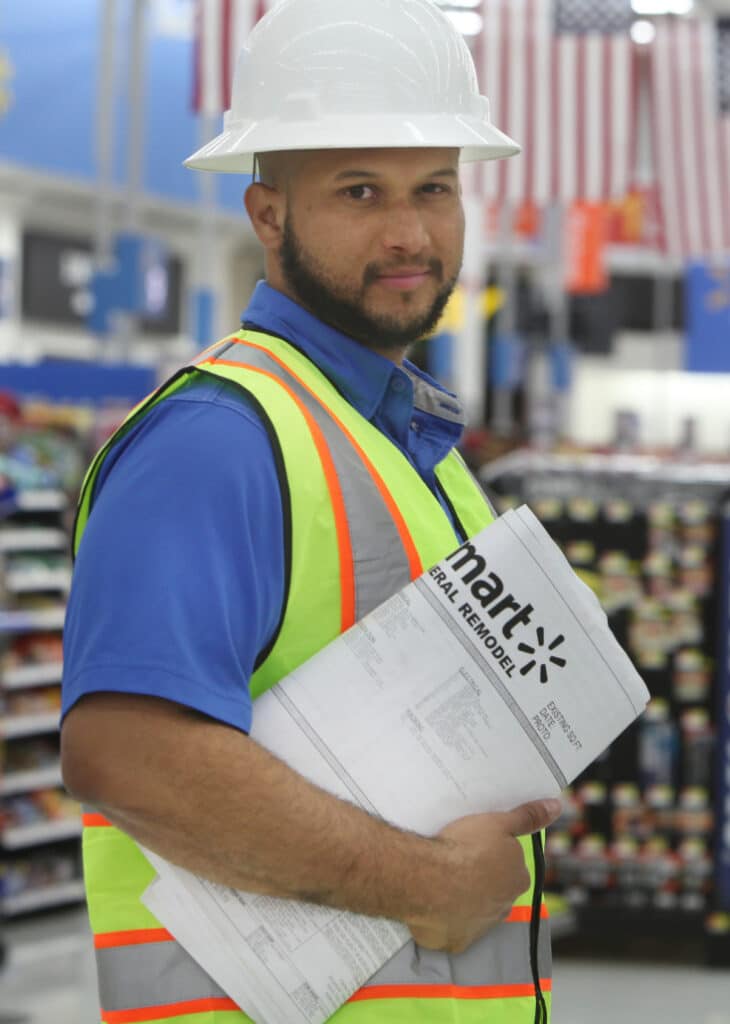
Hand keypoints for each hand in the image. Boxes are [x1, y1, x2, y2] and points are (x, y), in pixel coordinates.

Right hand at [406, 798, 561, 954]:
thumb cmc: (465, 847)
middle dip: (481, 880)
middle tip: (458, 863)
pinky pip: (454, 929)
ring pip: (475, 911)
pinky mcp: (457, 942)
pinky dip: (446, 920)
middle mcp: (504, 908)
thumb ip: (528, 817)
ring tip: (443, 881)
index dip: (493, 856)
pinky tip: (435, 904)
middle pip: (494, 891)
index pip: (511, 867)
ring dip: (464, 900)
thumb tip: (555, 806)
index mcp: (518, 880)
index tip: (475, 848)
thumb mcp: (499, 822)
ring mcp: (480, 928)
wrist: (428, 879)